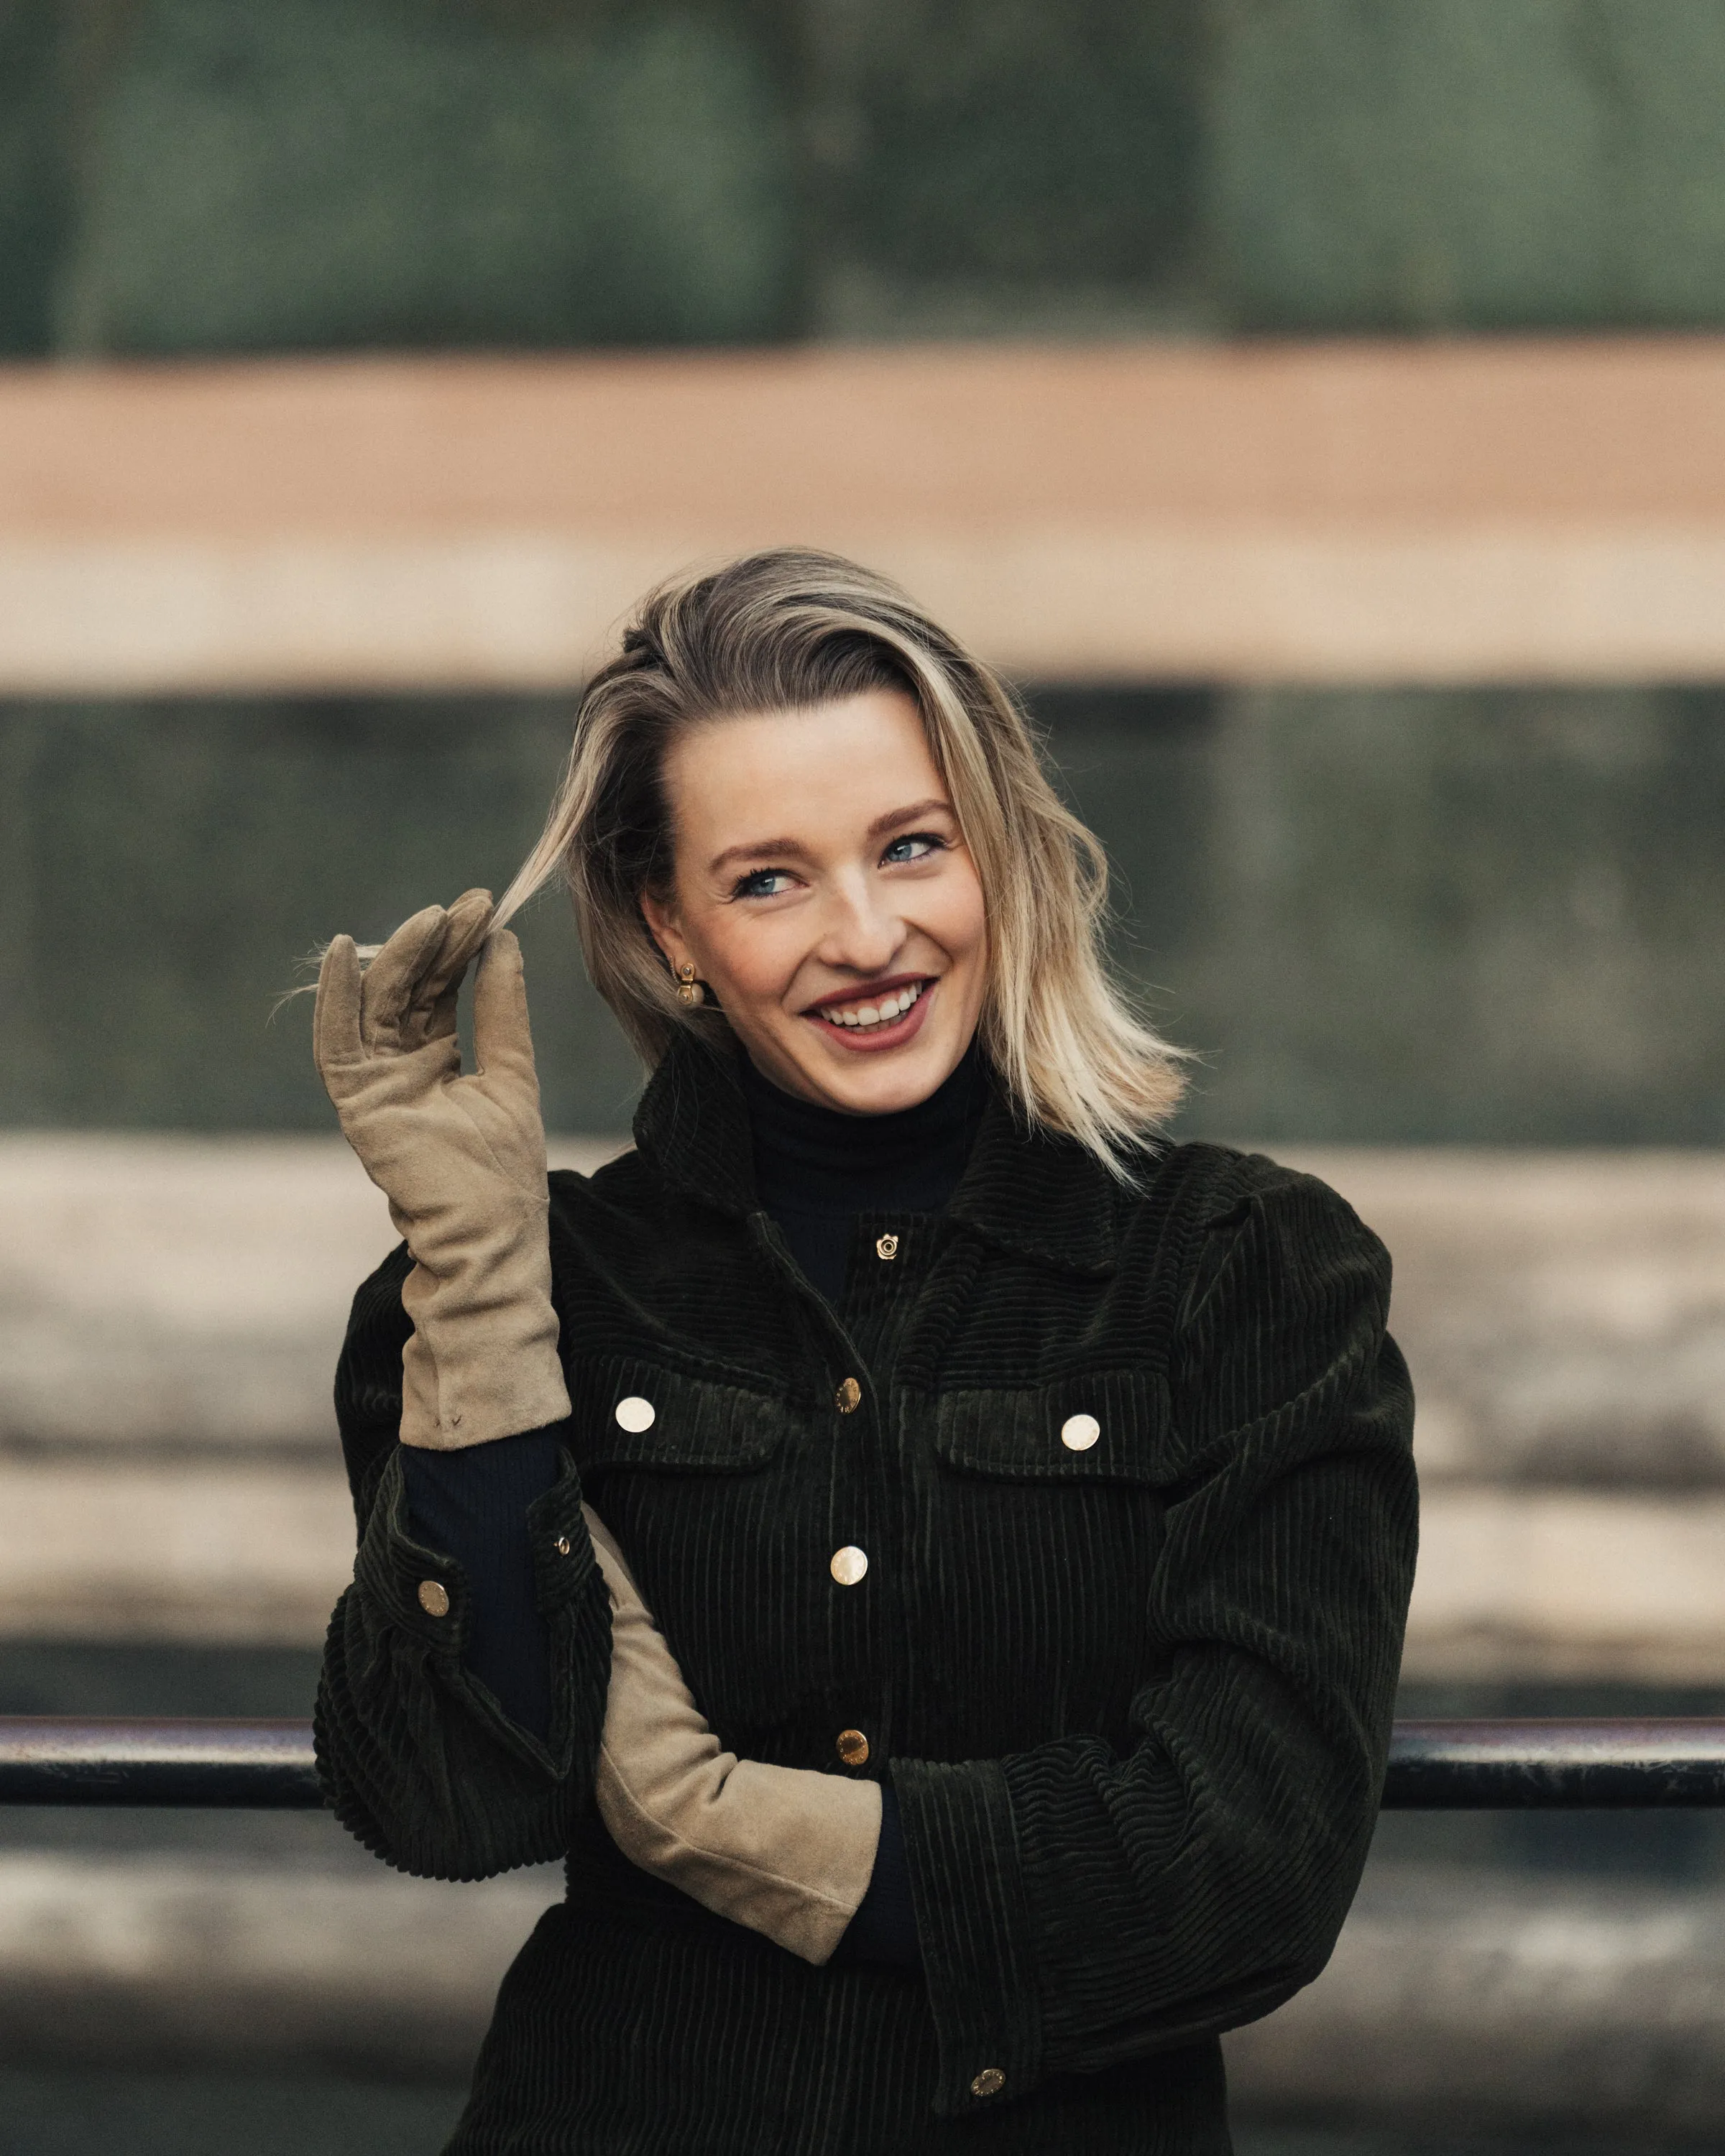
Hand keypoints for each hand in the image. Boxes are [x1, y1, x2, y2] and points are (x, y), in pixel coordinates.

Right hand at [315, 891, 570, 1448]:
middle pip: (408, 990)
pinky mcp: (358, 1105)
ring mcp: (374, 1085)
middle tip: (468, 905)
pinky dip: (334, 998)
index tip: (484, 906)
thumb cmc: (506, 1170)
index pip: (439, 989)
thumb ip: (502, 1010)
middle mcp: (399, 1067)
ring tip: (432, 920)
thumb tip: (503, 942)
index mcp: (436, 1060)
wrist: (495, 1236)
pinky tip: (344, 953)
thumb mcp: (512, 1073)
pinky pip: (336, 1043)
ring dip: (398, 959)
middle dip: (435, 945)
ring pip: (376, 1006)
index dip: (457, 947)